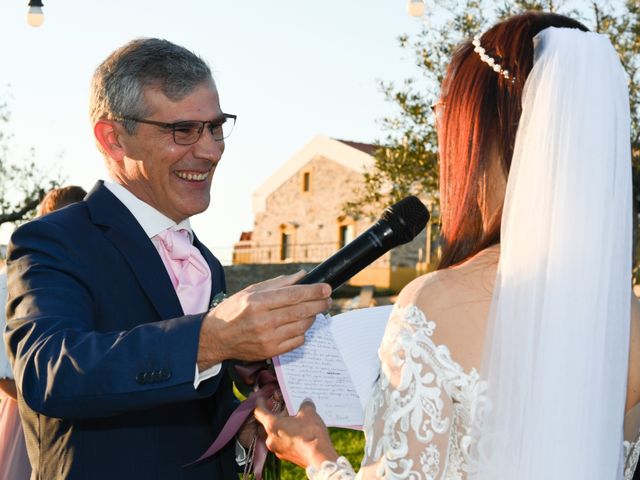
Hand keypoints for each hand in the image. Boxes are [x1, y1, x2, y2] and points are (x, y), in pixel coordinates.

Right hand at [197, 271, 330, 367]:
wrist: (216, 338)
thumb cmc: (233, 311)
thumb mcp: (251, 291)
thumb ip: (278, 283)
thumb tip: (302, 275)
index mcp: (257, 302)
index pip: (293, 295)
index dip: (313, 291)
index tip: (326, 288)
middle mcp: (263, 321)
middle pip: (301, 311)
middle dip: (319, 304)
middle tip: (328, 299)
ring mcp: (268, 338)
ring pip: (302, 326)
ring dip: (312, 317)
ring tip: (313, 310)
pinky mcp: (271, 352)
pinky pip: (297, 341)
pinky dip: (302, 332)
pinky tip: (299, 325)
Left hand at [254, 398, 337, 469]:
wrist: (319, 457)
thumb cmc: (310, 433)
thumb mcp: (309, 412)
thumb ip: (305, 404)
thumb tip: (306, 402)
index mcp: (272, 425)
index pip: (259, 412)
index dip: (260, 403)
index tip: (262, 399)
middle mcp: (271, 439)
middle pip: (268, 423)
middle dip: (276, 415)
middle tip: (286, 409)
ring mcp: (277, 450)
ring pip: (276, 434)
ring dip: (283, 427)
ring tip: (295, 420)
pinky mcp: (286, 457)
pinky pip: (283, 443)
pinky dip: (288, 436)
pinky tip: (300, 433)